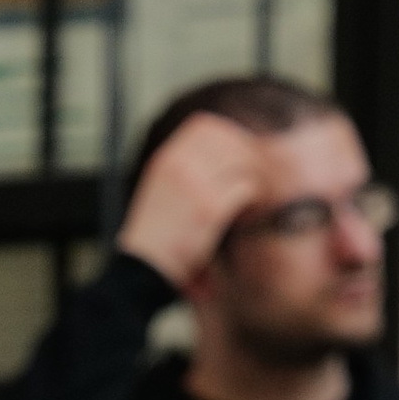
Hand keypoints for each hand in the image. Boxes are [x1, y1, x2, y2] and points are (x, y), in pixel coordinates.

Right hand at [116, 112, 271, 286]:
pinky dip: (254, 202)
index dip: (230, 136)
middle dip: (250, 158)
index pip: (208, 127)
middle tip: (258, 178)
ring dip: (256, 179)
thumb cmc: (155, 239)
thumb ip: (186, 169)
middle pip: (231, 141)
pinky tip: (249, 215)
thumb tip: (223, 152)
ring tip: (255, 199)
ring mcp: (194, 184)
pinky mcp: (209, 208)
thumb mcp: (162, 191)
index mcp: (166, 157)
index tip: (242, 154)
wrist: (140, 272)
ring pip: (243, 163)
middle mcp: (180, 164)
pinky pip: (246, 190)